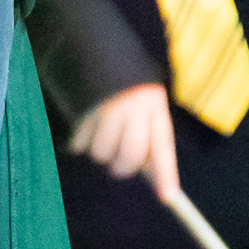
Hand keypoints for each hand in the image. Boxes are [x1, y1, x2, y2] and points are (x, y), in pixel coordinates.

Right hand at [69, 81, 180, 203]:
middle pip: (130, 156)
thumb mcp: (145, 109)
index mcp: (155, 106)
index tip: (168, 198)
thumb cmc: (127, 91)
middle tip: (118, 166)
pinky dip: (80, 141)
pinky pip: (80, 144)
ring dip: (100, 151)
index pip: (163, 148)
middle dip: (123, 167)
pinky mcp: (83, 109)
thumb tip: (150, 176)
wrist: (97, 50)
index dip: (166, 175)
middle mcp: (134, 106)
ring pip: (102, 153)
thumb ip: (148, 138)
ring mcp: (107, 108)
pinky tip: (86, 124)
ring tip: (101, 133)